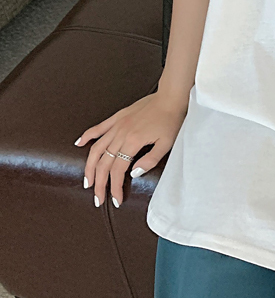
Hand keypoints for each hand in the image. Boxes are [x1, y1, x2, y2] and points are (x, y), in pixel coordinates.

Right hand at [73, 91, 187, 207]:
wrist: (171, 97)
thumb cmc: (172, 119)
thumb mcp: (167, 143)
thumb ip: (150, 160)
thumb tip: (133, 173)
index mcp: (133, 142)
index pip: (118, 171)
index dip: (115, 187)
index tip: (115, 200)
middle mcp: (120, 134)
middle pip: (103, 163)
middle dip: (99, 184)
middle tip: (97, 199)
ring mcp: (117, 125)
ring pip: (96, 149)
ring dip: (89, 167)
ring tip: (87, 181)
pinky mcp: (118, 117)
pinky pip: (99, 128)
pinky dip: (87, 136)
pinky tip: (78, 144)